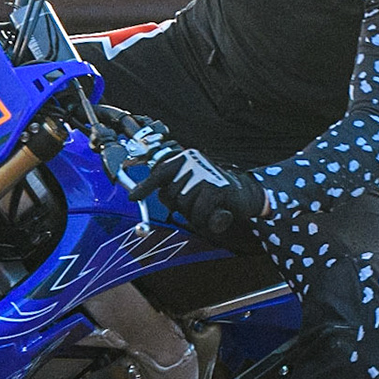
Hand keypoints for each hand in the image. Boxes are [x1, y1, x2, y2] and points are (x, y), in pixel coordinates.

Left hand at [130, 144, 266, 235]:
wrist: (246, 194)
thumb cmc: (213, 191)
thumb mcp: (190, 185)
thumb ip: (170, 186)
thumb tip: (139, 195)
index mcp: (184, 159)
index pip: (160, 173)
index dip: (145, 186)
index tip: (132, 197)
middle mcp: (193, 162)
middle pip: (170, 195)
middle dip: (180, 206)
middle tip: (196, 204)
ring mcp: (205, 174)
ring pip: (183, 206)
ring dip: (193, 214)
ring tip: (207, 207)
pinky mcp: (217, 189)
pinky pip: (198, 213)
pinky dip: (204, 220)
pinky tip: (215, 213)